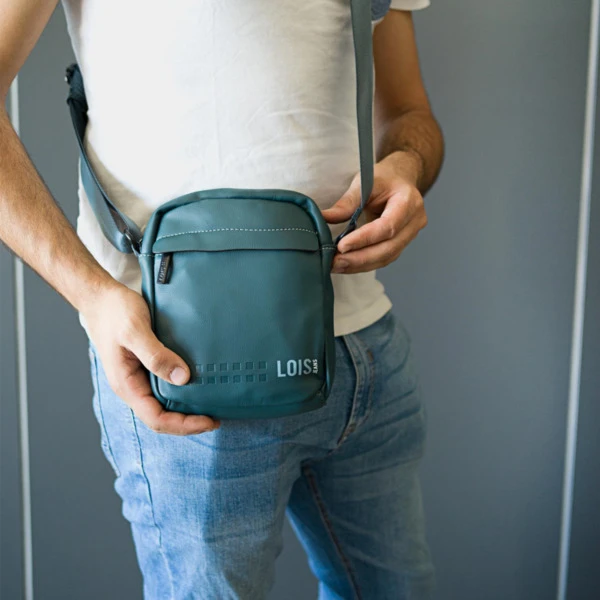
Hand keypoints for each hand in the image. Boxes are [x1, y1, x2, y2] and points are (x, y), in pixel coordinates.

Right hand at [81, 283, 219, 434]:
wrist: (101, 298)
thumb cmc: (114, 312)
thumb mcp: (135, 331)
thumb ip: (156, 355)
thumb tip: (182, 377)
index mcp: (127, 385)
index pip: (157, 419)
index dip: (184, 425)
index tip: (210, 421)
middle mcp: (133, 386)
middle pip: (162, 417)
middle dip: (189, 422)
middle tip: (217, 418)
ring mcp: (140, 377)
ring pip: (164, 404)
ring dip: (187, 409)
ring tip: (212, 405)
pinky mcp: (147, 366)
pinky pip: (166, 386)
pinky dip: (183, 391)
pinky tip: (200, 384)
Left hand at [322, 150, 427, 273]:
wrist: (400, 180)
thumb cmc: (384, 179)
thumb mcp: (364, 183)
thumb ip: (346, 202)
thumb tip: (324, 218)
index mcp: (408, 202)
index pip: (387, 227)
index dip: (364, 239)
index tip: (341, 246)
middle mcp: (414, 221)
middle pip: (388, 248)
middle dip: (359, 258)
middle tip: (335, 262)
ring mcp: (410, 235)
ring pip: (386, 258)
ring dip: (359, 265)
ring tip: (337, 266)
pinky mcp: (401, 244)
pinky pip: (383, 259)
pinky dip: (364, 264)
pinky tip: (346, 265)